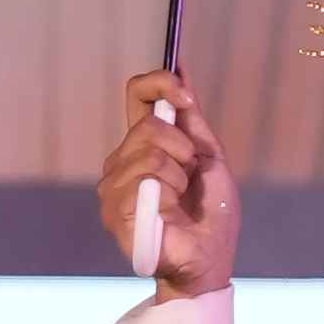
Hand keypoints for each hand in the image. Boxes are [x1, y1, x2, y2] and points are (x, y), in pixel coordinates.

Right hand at [97, 71, 238, 295]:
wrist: (210, 258)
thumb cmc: (210, 215)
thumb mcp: (208, 156)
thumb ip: (190, 116)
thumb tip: (180, 66)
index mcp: (142, 145)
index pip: (137, 95)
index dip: (160, 83)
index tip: (186, 97)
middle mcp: (121, 162)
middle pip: (148, 124)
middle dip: (183, 147)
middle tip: (190, 176)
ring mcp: (113, 187)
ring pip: (148, 151)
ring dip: (179, 173)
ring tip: (180, 197)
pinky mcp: (115, 210)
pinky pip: (143, 178)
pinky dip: (169, 190)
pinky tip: (169, 211)